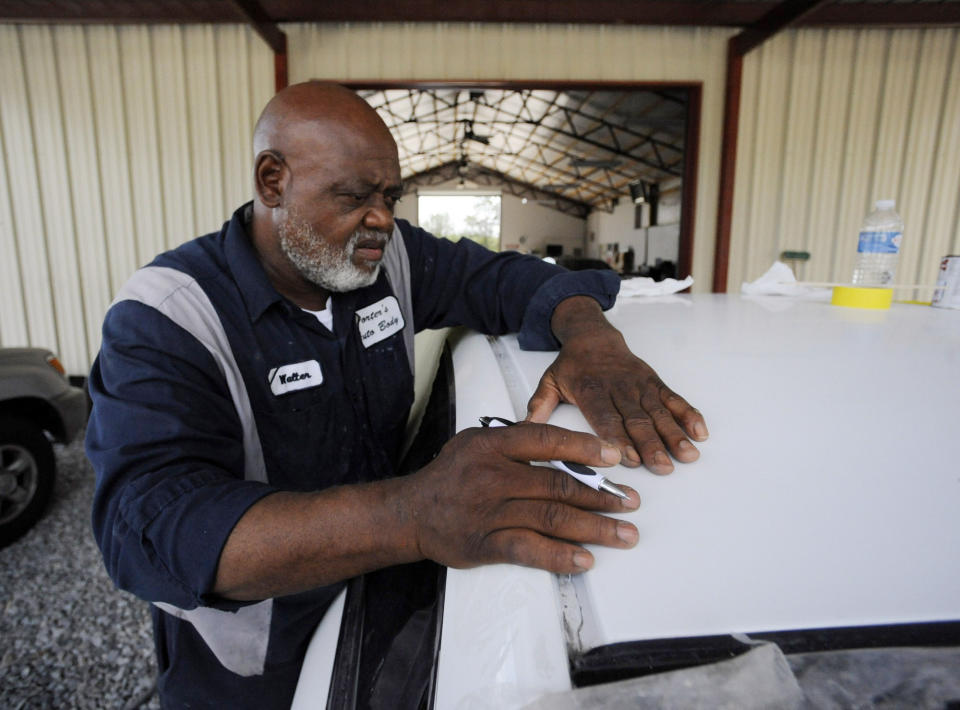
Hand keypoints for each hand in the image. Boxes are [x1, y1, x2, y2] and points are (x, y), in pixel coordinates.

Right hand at [404, 422, 640, 573]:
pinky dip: (560, 556)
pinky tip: (585, 559)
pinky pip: (529, 549)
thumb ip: (516, 441)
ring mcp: (490, 512)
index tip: (614, 455)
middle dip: (601, 495)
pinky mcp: (485, 544)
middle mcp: (493, 476)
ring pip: (551, 517)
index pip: (546, 440)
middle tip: (631, 502)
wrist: (410, 512)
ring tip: (624, 534)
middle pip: (558, 484)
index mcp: (493, 446)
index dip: (584, 447)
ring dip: (594, 528)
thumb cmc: (450, 475)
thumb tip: (565, 445)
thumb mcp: (476, 442)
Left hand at [526, 296, 707, 473]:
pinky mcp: (654, 383)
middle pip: (636, 419)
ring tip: (687, 455)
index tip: (627, 458)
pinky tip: (700, 432)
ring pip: (659, 412)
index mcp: (591, 390)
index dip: (616, 437)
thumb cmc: (572, 365)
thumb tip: (524, 430)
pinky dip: (689, 414)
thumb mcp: (549, 382)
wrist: (593, 335)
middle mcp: (618, 388)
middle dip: (650, 444)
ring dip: (674, 434)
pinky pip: (674, 399)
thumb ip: (539, 406)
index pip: (605, 416)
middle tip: (662, 467)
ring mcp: (639, 386)